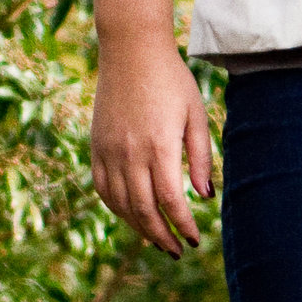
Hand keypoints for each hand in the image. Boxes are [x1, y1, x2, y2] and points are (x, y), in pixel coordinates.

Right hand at [90, 34, 216, 255]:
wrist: (131, 51)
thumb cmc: (172, 80)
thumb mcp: (196, 114)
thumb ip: (200, 156)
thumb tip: (204, 197)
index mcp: (159, 146)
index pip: (170, 202)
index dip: (182, 226)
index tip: (196, 240)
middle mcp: (130, 154)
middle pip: (144, 211)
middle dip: (162, 236)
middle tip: (178, 250)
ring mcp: (109, 151)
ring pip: (121, 205)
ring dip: (139, 228)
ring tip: (158, 239)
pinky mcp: (96, 146)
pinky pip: (103, 189)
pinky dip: (117, 208)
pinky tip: (132, 216)